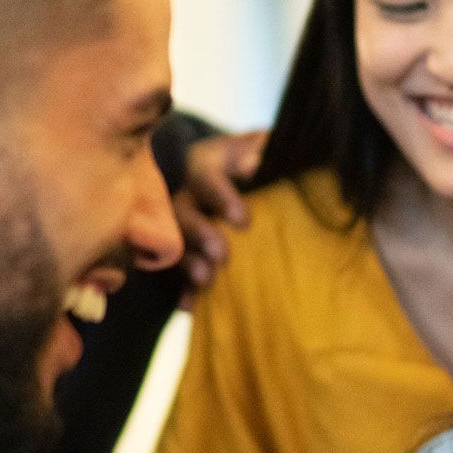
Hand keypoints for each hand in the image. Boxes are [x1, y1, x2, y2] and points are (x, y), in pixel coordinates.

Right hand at [174, 129, 266, 297]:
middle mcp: (194, 188)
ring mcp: (190, 219)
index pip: (205, 173)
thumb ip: (267, 150)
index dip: (220, 195)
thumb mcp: (275, 146)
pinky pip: (180, 268)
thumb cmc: (277, 156)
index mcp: (213, 159)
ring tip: (205, 280)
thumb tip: (253, 164)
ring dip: (188, 260)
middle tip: (222, 255)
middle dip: (199, 232)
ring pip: (175, 238)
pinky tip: (190, 305)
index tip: (244, 221)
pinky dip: (185, 287)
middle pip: (182, 208)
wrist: (273, 172)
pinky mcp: (193, 247)